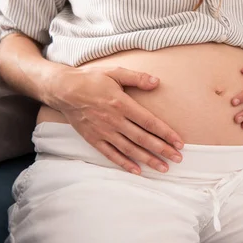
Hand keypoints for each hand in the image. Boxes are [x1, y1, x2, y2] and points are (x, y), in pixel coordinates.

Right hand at [48, 66, 183, 173]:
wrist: (63, 90)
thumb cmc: (91, 79)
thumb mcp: (115, 72)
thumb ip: (137, 78)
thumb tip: (156, 82)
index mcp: (121, 104)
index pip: (149, 122)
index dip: (166, 133)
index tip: (179, 143)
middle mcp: (114, 120)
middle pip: (142, 139)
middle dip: (162, 150)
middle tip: (178, 159)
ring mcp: (103, 132)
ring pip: (129, 149)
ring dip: (147, 159)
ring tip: (163, 168)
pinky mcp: (93, 139)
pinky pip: (111, 154)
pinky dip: (124, 164)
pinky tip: (137, 170)